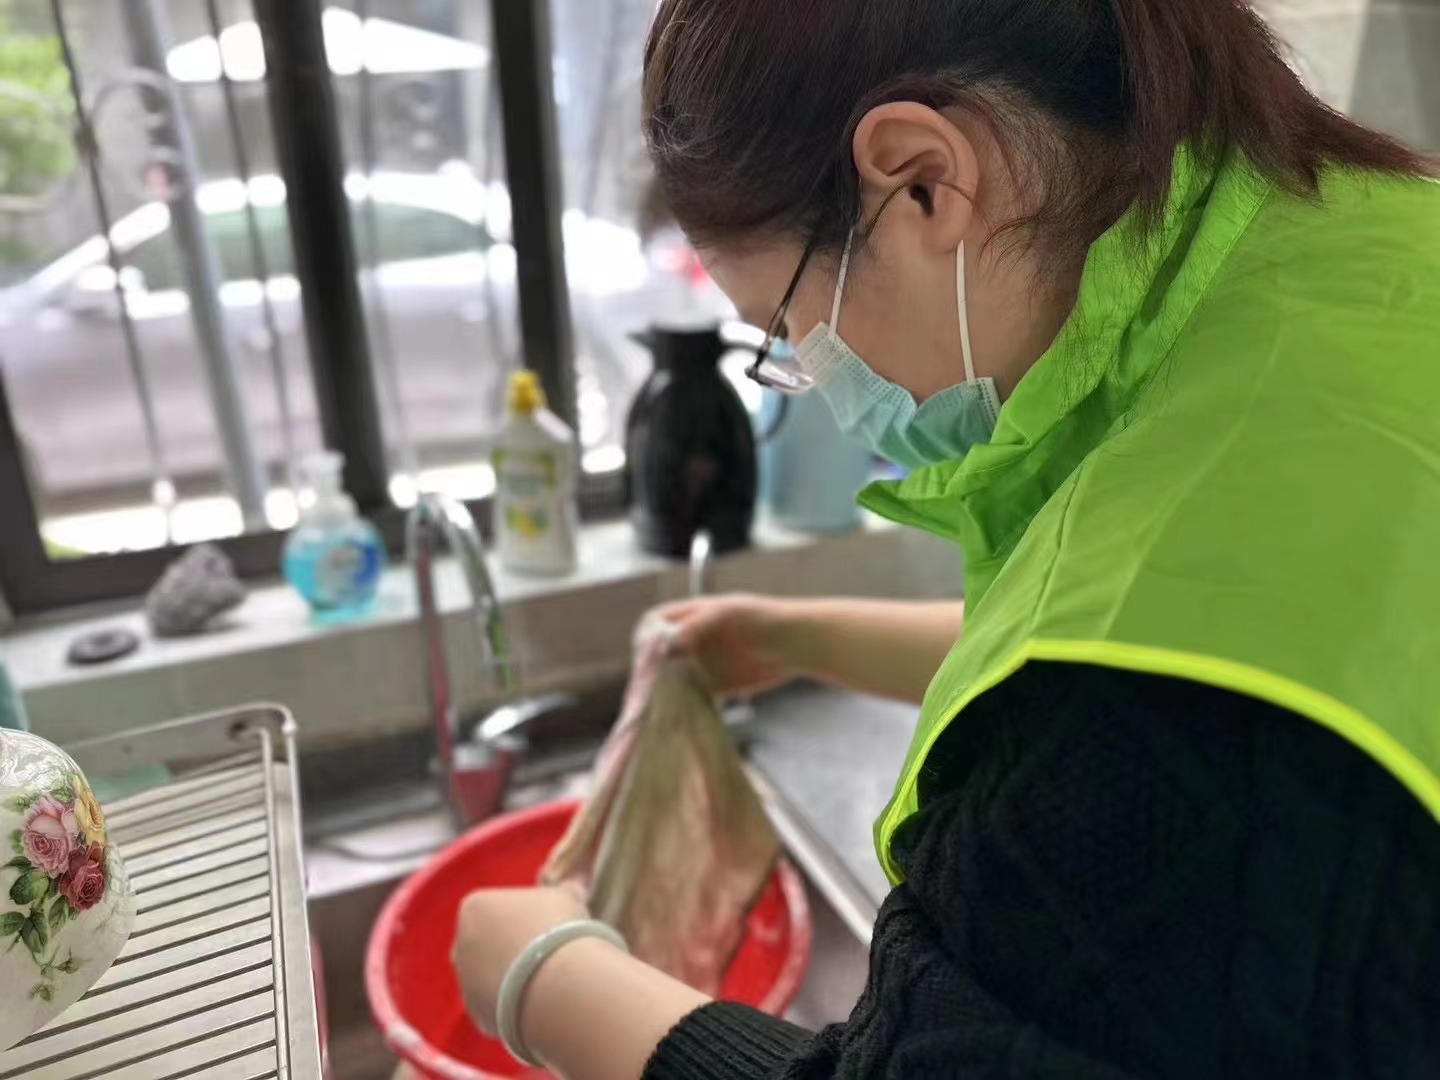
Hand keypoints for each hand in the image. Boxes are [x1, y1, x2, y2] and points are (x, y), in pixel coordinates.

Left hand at [451, 885, 587, 1036]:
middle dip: (511, 947)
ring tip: (549, 980)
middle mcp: (461, 943)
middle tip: (547, 953)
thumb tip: (570, 889)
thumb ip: (558, 894)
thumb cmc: (558, 928)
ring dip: (513, 978)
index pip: (496, 907)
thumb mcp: (565, 896)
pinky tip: (540, 1003)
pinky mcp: (477, 1015)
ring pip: (490, 976)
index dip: (523, 916)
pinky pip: (498, 1006)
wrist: (555, 985)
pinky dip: (515, 1005)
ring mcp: (466, 982)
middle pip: (487, 942)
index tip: (548, 924)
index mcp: (475, 906)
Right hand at [652, 594, 802, 697]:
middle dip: (650, 667)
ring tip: (660, 700)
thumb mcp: (726, 613)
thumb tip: (666, 645)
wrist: (794, 644)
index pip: (653, 624)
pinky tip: (680, 711)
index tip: (646, 652)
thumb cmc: (762, 619)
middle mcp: (690, 640)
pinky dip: (682, 703)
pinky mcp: (713, 686)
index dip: (646, 636)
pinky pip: (689, 695)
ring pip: (669, 677)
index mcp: (690, 615)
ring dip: (663, 688)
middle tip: (650, 682)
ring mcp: (700, 663)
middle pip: (657, 653)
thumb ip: (695, 626)